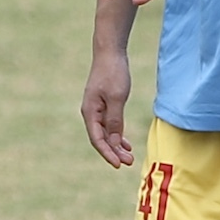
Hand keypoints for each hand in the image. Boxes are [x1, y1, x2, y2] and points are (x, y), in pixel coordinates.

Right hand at [82, 51, 133, 167]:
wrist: (110, 55)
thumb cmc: (113, 73)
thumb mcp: (117, 98)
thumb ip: (115, 120)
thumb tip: (114, 141)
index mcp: (90, 112)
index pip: (97, 139)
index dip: (107, 153)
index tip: (118, 165)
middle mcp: (90, 113)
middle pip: (101, 138)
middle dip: (114, 152)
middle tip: (129, 162)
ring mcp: (96, 109)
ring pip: (105, 133)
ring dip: (116, 145)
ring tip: (128, 157)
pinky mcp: (104, 105)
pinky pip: (109, 125)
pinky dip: (117, 135)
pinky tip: (125, 143)